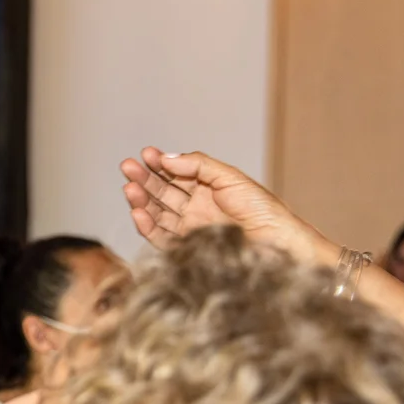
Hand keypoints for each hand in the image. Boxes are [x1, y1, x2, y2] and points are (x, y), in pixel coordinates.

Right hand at [119, 148, 326, 262]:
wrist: (276, 244)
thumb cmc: (263, 210)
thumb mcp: (231, 178)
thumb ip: (198, 166)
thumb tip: (167, 159)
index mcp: (207, 188)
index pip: (175, 174)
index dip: (158, 164)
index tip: (146, 154)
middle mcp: (195, 208)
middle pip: (162, 192)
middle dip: (144, 178)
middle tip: (127, 166)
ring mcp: (190, 228)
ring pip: (157, 213)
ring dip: (141, 200)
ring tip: (129, 188)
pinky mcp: (187, 249)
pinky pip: (160, 238)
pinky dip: (147, 226)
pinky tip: (138, 212)